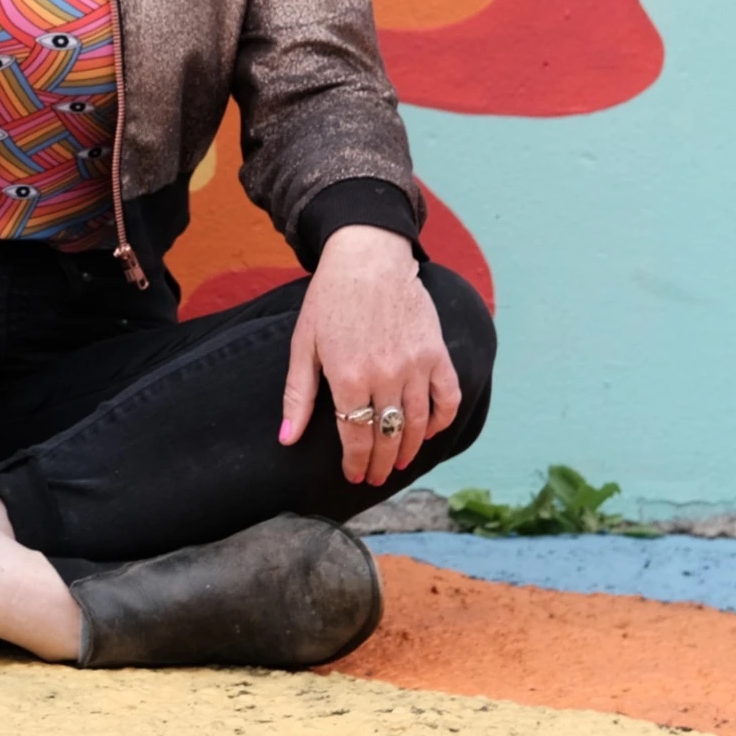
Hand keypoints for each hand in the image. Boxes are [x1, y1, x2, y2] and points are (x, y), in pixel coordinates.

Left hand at [278, 225, 459, 485]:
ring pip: (417, 424)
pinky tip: (428, 432)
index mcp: (348, 376)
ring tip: (397, 462)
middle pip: (386, 437)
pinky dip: (441, 421)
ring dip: (408, 450)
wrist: (368, 258)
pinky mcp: (437, 353)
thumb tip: (287, 438)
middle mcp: (385, 376)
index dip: (355, 463)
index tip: (353, 476)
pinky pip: (448, 398)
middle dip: (379, 464)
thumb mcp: (304, 344)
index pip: (355, 437)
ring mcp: (415, 365)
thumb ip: (298, 394)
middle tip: (373, 477)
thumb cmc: (330, 299)